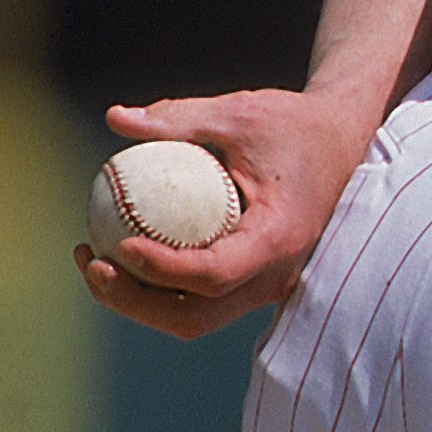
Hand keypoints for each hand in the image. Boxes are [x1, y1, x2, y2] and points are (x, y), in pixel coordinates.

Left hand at [76, 84, 377, 342]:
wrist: (340, 142)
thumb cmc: (290, 124)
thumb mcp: (237, 112)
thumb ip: (178, 118)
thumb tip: (114, 117)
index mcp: (278, 240)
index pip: (212, 274)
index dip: (161, 269)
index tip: (119, 244)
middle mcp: (275, 276)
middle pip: (195, 316)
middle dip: (134, 301)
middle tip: (91, 262)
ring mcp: (265, 287)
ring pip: (194, 319)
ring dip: (138, 302)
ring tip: (92, 260)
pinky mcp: (253, 283)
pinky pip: (199, 301)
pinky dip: (158, 288)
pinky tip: (119, 252)